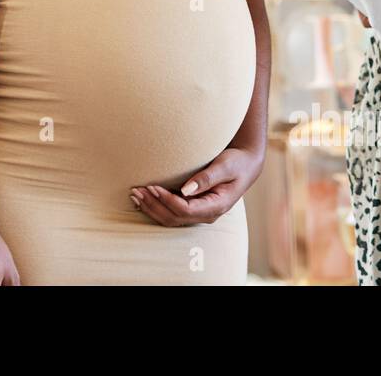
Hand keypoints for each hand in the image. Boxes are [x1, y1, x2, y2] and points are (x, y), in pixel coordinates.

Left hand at [130, 146, 264, 225]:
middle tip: (136, 190)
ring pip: (170, 219)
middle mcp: (207, 214)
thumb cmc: (236, 162)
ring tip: (135, 194)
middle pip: (174, 218)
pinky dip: (156, 207)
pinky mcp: (194, 208)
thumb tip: (185, 190)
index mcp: (216, 206)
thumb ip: (207, 177)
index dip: (166, 200)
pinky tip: (143, 198)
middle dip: (153, 205)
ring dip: (151, 208)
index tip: (152, 186)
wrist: (246, 165)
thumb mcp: (225, 166)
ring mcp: (200, 213)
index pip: (185, 210)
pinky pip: (172, 213)